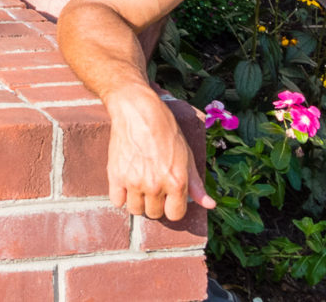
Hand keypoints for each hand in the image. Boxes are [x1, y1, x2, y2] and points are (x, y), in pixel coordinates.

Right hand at [103, 88, 213, 224]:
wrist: (138, 111)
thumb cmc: (165, 130)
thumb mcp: (186, 155)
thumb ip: (196, 184)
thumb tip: (210, 205)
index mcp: (177, 182)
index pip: (175, 215)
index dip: (172, 207)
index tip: (168, 198)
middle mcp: (155, 186)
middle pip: (154, 214)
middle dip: (155, 203)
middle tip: (152, 187)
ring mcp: (134, 182)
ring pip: (135, 210)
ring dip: (138, 201)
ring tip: (138, 186)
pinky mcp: (115, 175)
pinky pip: (117, 201)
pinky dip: (121, 196)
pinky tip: (125, 184)